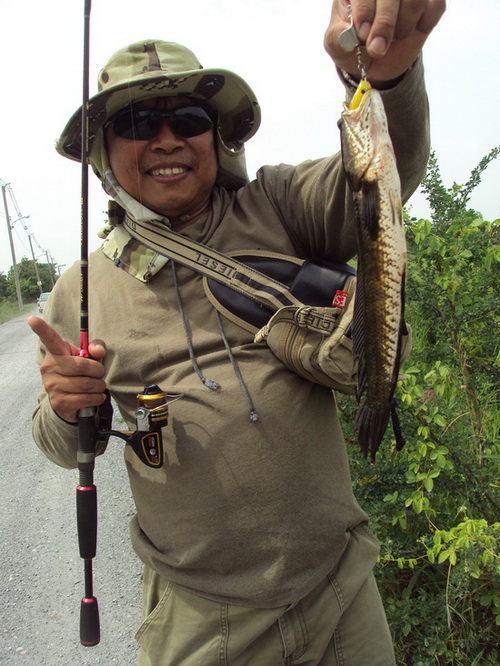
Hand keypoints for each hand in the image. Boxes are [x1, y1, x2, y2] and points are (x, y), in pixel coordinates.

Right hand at [28, 316, 106, 423]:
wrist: (69, 400)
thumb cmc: (79, 372)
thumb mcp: (88, 357)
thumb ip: (96, 348)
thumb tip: (98, 351)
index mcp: (56, 352)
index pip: (49, 339)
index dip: (42, 329)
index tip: (33, 319)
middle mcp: (49, 368)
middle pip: (82, 366)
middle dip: (98, 370)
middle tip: (99, 373)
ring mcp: (52, 386)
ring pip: (86, 384)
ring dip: (99, 385)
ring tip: (98, 385)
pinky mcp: (59, 402)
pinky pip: (85, 398)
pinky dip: (97, 397)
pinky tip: (96, 396)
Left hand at [325, 0, 445, 83]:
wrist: (376, 61)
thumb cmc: (354, 45)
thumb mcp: (337, 44)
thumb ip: (336, 37)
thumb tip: (346, 34)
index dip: (365, 10)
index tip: (362, 33)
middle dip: (385, 23)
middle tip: (377, 48)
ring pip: (415, 0)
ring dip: (403, 27)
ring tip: (392, 40)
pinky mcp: (431, 0)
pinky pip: (434, 7)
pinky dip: (422, 25)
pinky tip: (411, 30)